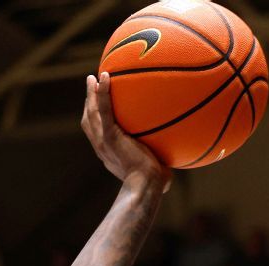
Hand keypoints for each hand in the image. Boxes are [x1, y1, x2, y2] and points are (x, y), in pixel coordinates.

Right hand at [81, 72, 171, 189]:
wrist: (146, 186)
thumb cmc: (155, 184)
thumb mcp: (157, 170)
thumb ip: (162, 162)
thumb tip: (179, 162)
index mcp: (110, 153)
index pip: (98, 133)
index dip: (97, 120)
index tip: (100, 109)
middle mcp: (102, 147)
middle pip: (90, 120)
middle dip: (89, 103)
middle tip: (92, 87)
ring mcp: (103, 141)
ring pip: (92, 113)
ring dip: (91, 94)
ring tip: (93, 78)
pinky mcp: (108, 136)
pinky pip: (103, 109)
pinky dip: (102, 92)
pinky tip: (105, 77)